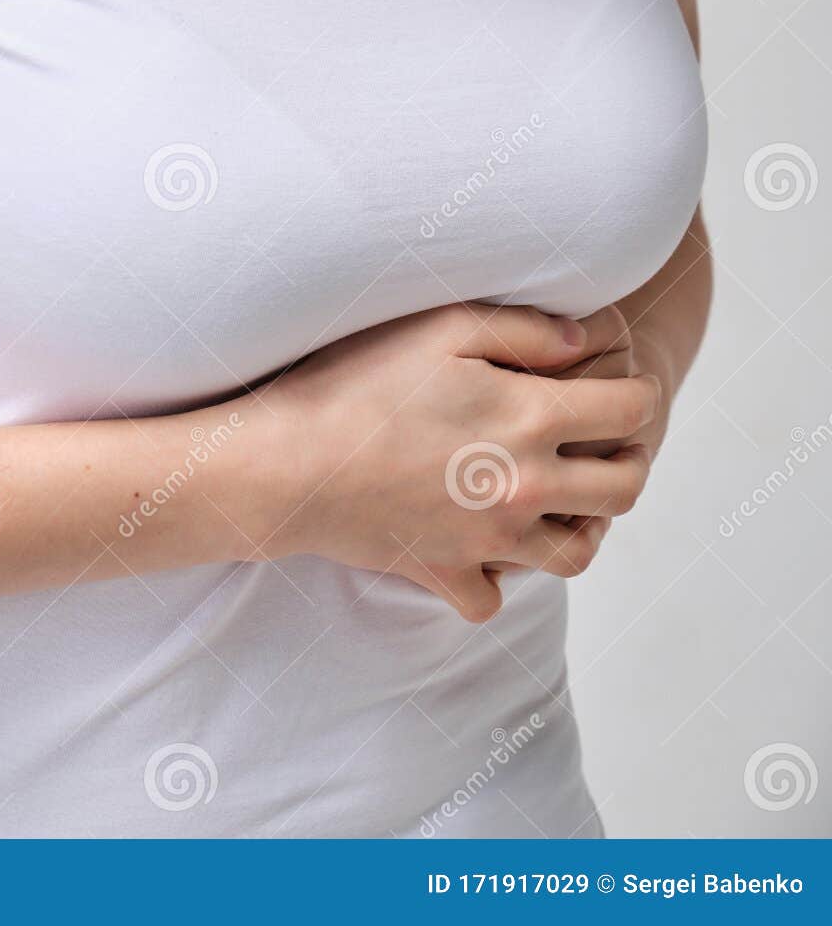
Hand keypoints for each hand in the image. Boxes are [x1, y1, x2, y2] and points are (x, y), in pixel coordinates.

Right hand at [233, 304, 659, 621]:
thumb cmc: (355, 382)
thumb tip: (583, 340)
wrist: (286, 465)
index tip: (623, 386)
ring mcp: (489, 539)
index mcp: (533, 419)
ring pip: (576, 555)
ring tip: (559, 503)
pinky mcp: (445, 572)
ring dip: (581, 527)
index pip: (633, 410)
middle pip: (625, 490)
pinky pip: (492, 599)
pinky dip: (495, 580)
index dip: (638, 392)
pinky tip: (479, 551)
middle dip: (628, 462)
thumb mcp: (440, 326)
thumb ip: (524, 328)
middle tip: (605, 445)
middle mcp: (527, 487)